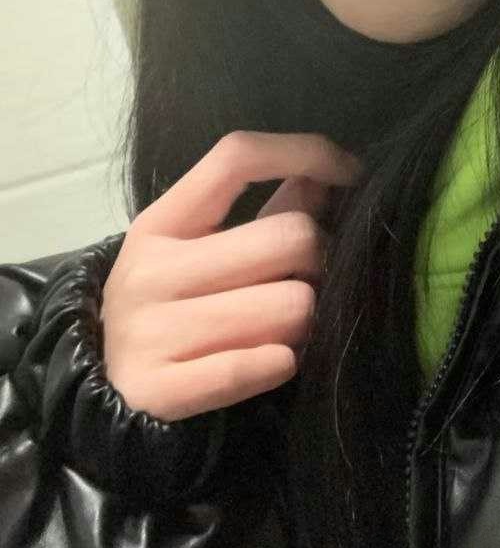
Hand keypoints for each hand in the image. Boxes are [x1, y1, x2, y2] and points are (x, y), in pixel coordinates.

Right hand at [99, 131, 363, 420]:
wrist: (102, 394)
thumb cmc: (171, 308)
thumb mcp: (196, 250)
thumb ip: (265, 211)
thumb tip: (326, 176)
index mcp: (160, 222)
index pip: (237, 158)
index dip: (304, 153)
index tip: (350, 172)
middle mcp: (151, 270)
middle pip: (291, 237)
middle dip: (319, 262)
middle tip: (304, 282)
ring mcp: (151, 331)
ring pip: (293, 306)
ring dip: (304, 321)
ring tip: (281, 328)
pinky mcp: (164, 390)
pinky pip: (267, 364)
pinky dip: (283, 362)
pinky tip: (270, 360)